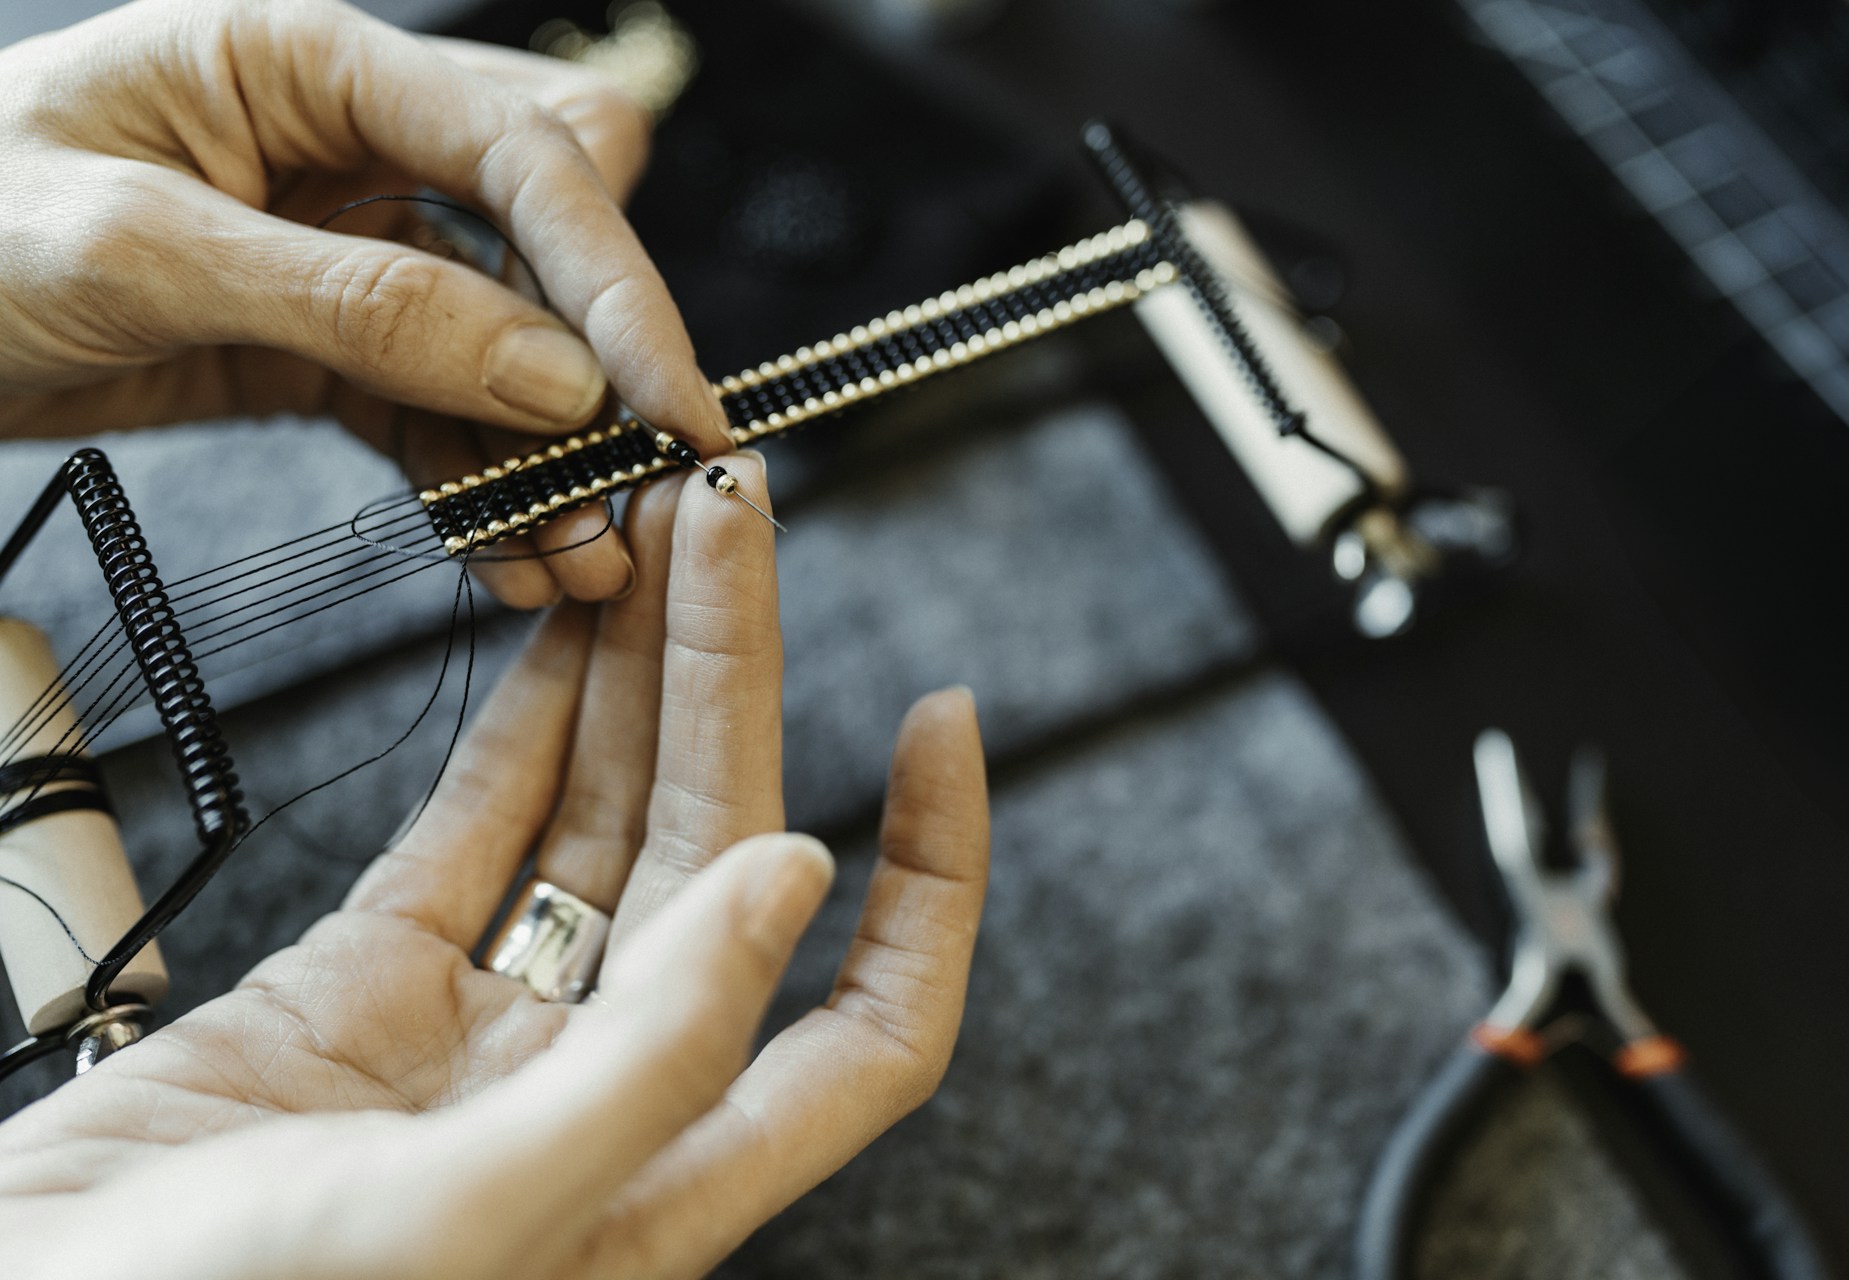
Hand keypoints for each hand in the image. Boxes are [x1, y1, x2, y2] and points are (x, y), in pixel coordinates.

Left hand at [0, 0, 732, 603]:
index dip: (614, 277)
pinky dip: (477, 484)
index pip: (521, 154)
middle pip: (551, 241)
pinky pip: (438, 412)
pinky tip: (506, 554)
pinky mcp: (330, 346)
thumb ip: (354, 303)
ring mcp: (351, 251)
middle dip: (601, 364)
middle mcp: (354, 147)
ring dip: (549, 450)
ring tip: (578, 556)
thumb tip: (548, 374)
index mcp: (312, 65)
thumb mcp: (137, 249)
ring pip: (509, 345)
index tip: (669, 399)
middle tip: (631, 482)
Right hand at [0, 455, 990, 1279]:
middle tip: (729, 516)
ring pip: (598, 820)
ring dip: (636, 678)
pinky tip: (559, 629)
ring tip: (656, 529)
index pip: (871, 1026)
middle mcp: (594, 1096)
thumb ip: (654, 1064)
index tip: (942, 723)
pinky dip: (521, 727)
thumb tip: (795, 882)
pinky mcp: (364, 991)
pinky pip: (474, 832)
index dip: (934, 882)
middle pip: (716, 856)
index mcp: (661, 1180)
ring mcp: (480, 1035)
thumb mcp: (467, 1225)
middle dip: (732, 679)